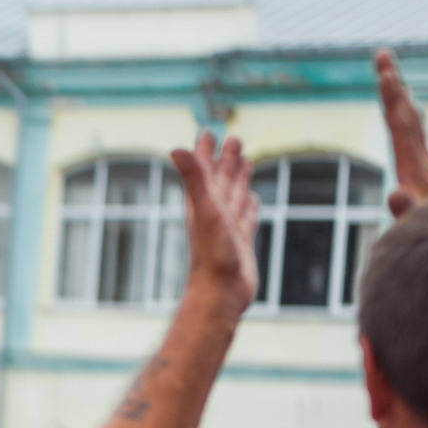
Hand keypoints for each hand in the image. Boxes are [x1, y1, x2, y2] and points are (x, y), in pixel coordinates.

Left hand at [171, 132, 259, 310]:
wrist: (221, 294)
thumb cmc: (212, 255)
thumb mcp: (205, 210)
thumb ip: (194, 179)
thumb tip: (175, 148)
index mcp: (202, 205)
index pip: (203, 171)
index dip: (205, 152)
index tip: (208, 133)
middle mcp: (213, 215)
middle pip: (221, 180)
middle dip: (226, 159)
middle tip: (234, 138)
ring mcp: (227, 229)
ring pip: (234, 196)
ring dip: (239, 178)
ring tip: (245, 161)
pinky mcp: (240, 243)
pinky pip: (246, 218)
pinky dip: (250, 206)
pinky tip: (252, 200)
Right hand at [375, 50, 427, 218]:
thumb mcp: (418, 230)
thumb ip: (407, 211)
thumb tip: (395, 192)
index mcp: (417, 172)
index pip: (402, 128)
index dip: (392, 100)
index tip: (385, 73)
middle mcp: (423, 166)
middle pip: (406, 118)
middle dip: (393, 86)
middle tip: (382, 55)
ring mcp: (425, 172)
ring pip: (411, 127)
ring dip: (398, 99)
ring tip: (388, 74)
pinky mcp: (425, 181)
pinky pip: (414, 142)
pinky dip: (406, 121)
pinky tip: (405, 115)